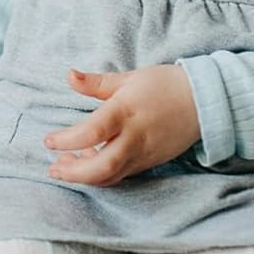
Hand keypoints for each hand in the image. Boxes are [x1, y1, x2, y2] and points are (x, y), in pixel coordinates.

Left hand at [42, 66, 200, 185]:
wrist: (204, 101)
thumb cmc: (164, 85)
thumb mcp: (129, 78)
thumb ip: (96, 82)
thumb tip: (69, 76)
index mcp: (125, 112)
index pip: (91, 132)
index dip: (66, 140)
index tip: (49, 141)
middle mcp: (134, 137)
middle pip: (102, 166)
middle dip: (74, 173)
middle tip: (54, 168)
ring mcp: (143, 153)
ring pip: (111, 176)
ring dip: (85, 177)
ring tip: (65, 167)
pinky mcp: (149, 162)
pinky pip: (121, 174)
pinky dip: (102, 173)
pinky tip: (90, 161)